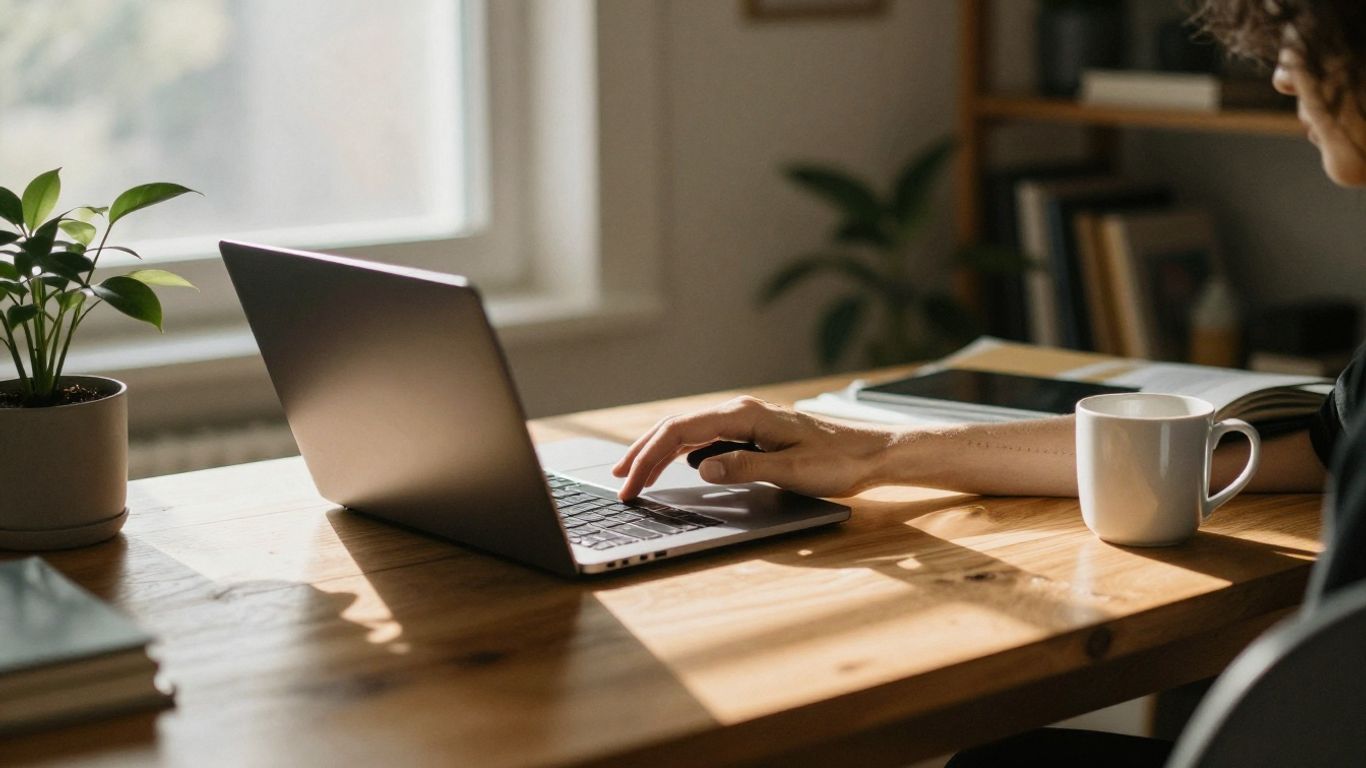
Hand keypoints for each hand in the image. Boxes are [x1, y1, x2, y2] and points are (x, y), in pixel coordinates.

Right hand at [611, 396, 892, 499]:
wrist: (871, 453)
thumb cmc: (838, 462)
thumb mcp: (791, 469)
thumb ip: (744, 467)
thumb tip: (702, 468)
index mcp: (745, 415)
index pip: (681, 431)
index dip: (649, 457)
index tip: (631, 485)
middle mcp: (741, 412)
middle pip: (677, 427)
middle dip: (644, 453)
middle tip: (619, 481)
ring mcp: (746, 421)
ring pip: (689, 432)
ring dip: (659, 451)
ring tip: (635, 471)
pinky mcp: (753, 433)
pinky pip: (706, 438)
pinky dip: (682, 451)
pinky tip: (675, 464)